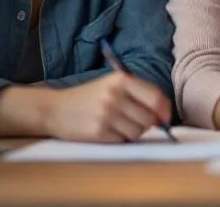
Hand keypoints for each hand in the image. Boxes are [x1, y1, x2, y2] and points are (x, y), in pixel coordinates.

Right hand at [47, 72, 171, 141]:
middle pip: (149, 118)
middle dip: (146, 123)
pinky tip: (106, 130)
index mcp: (121, 80)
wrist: (55, 109)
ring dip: (132, 132)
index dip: (164, 110)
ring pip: (137, 131)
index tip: (165, 117)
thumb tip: (164, 114)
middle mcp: (114, 95)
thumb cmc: (88, 97)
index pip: (155, 97)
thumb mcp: (111, 85)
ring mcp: (106, 114)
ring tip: (116, 124)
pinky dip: (119, 138)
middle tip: (131, 120)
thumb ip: (137, 94)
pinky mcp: (98, 132)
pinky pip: (122, 140)